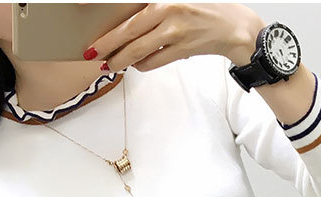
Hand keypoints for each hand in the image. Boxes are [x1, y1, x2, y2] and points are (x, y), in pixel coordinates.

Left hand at [82, 3, 264, 71]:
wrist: (234, 27)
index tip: (86, 20)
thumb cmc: (203, 12)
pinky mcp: (184, 49)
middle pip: (128, 32)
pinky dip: (144, 65)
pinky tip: (137, 65)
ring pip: (139, 50)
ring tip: (111, 65)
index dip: (108, 22)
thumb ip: (152, 13)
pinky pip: (156, 61)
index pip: (127, 11)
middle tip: (92, 54)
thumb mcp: (175, 5)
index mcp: (162, 0)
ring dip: (122, 60)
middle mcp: (167, 12)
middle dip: (107, 45)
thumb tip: (128, 28)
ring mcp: (175, 31)